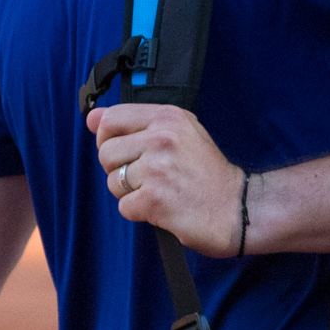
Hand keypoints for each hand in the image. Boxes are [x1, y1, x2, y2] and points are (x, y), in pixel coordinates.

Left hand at [88, 103, 248, 256]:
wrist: (238, 207)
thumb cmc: (207, 172)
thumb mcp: (180, 133)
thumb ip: (135, 123)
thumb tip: (91, 117)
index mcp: (168, 117)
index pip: (111, 118)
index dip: (108, 137)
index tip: (123, 150)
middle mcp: (162, 138)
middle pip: (106, 152)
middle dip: (118, 169)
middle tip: (147, 177)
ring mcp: (157, 169)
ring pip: (112, 181)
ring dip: (130, 193)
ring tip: (158, 192)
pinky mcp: (155, 200)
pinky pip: (124, 207)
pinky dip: (140, 212)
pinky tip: (162, 208)